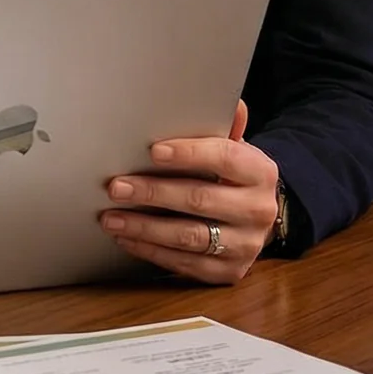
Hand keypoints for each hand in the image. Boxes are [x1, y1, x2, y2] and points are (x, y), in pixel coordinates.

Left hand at [98, 102, 279, 285]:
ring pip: (189, 237)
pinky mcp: (230, 271)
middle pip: (200, 199)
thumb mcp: (234, 150)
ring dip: (144, 227)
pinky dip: (151, 251)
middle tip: (117, 187)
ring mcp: (246, 244)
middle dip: (153, 192)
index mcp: (261, 172)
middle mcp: (258, 210)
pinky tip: (127, 238)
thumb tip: (230, 102)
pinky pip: (185, 264)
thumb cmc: (233, 177)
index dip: (188, 153)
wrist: (256, 217)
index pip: (225, 157)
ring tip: (111, 217)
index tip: (153, 151)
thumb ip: (224, 128)